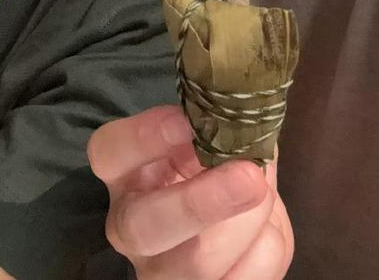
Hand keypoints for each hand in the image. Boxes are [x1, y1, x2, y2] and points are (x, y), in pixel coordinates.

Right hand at [89, 106, 292, 278]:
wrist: (225, 213)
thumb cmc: (205, 162)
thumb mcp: (198, 138)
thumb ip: (212, 124)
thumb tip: (247, 115)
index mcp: (122, 173)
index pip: (110, 152)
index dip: (144, 138)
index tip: (184, 121)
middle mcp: (131, 228)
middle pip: (146, 227)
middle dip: (201, 203)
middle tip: (249, 176)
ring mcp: (164, 272)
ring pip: (203, 261)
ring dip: (250, 220)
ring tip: (264, 188)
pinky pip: (245, 278)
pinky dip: (268, 244)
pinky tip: (264, 225)